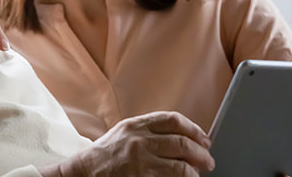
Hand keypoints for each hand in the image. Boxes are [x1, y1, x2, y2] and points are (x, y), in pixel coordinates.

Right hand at [43, 111, 214, 175]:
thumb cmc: (104, 155)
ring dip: (194, 171)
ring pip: (180, 165)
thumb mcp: (125, 132)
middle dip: (200, 152)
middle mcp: (139, 141)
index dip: (193, 129)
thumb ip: (148, 130)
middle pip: (181, 143)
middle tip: (208, 160)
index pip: (173, 120)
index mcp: (136, 125)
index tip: (203, 138)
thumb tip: (181, 137)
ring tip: (198, 174)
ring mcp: (140, 162)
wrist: (83, 173)